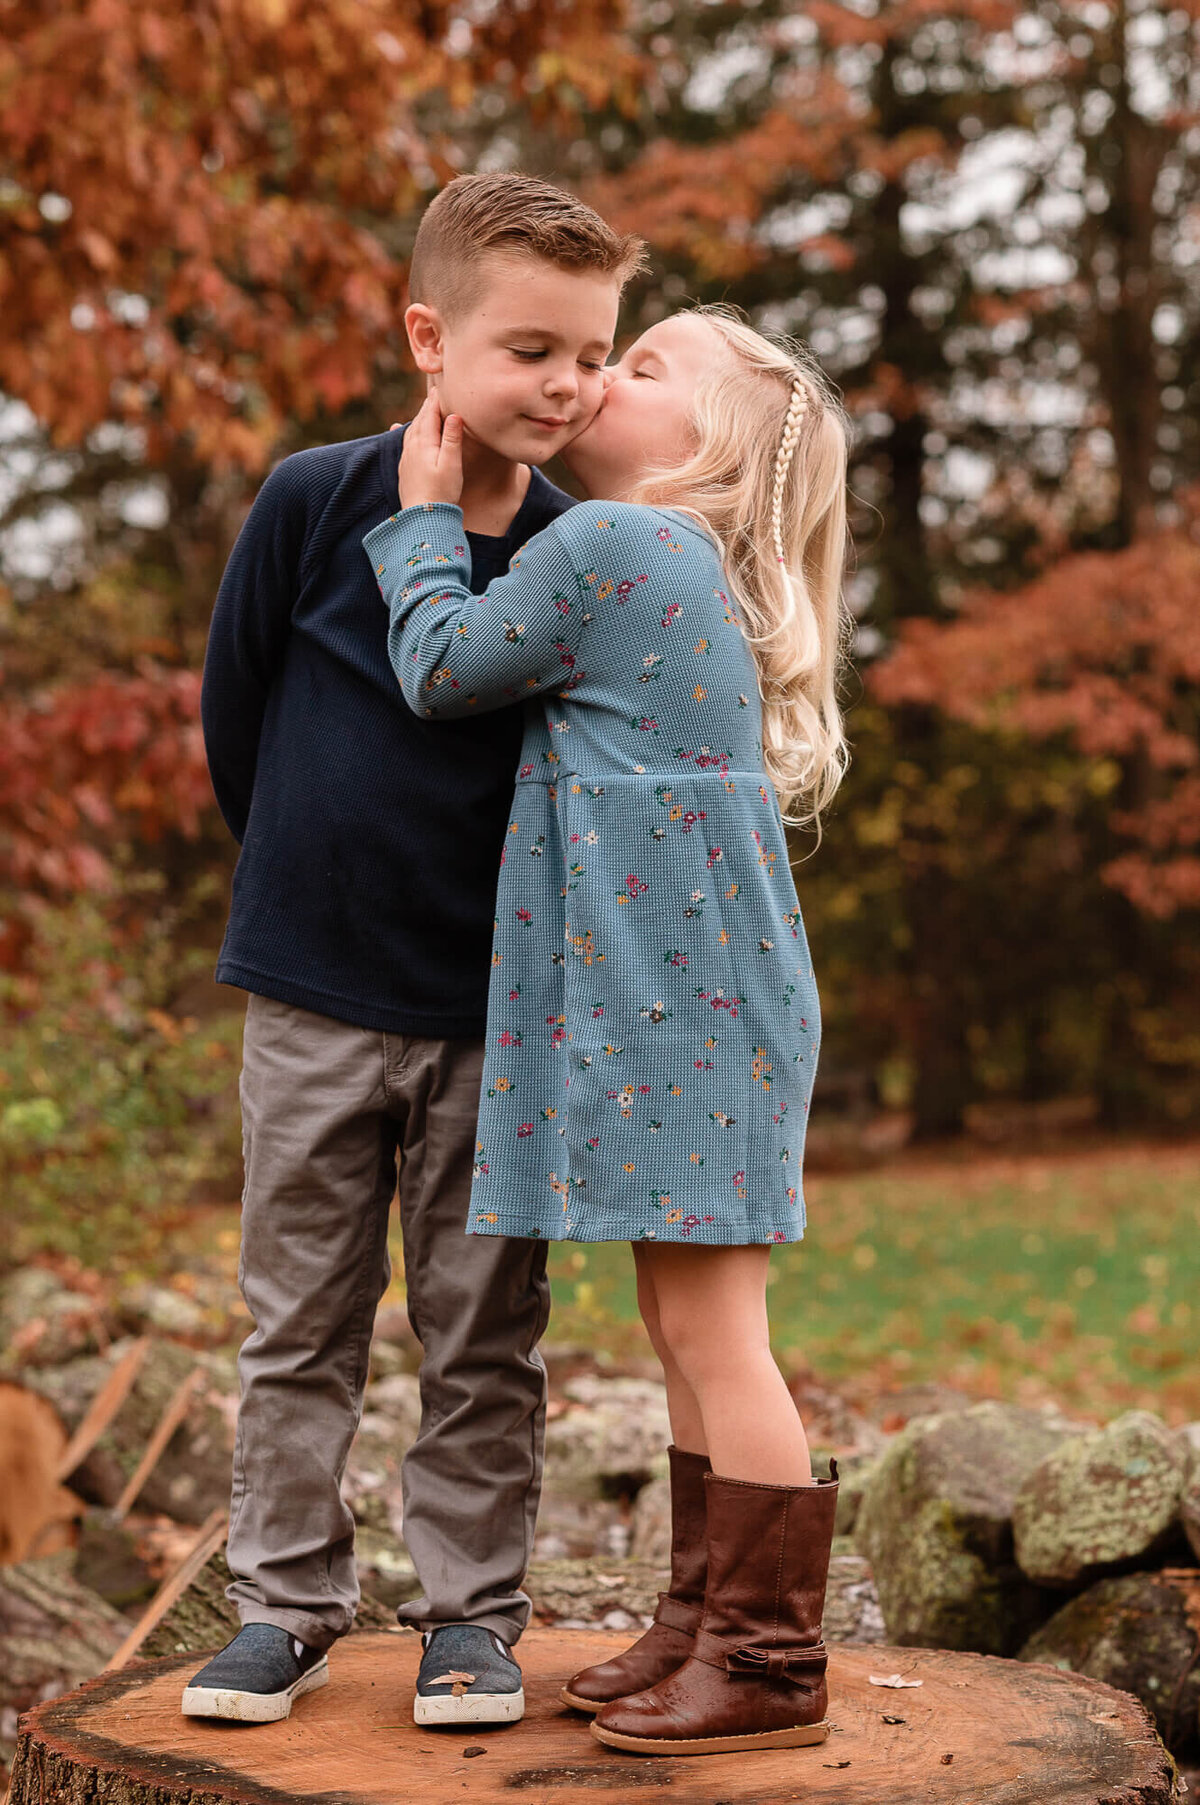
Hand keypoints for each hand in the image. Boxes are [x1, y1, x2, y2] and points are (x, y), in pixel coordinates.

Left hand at [397, 392, 463, 508]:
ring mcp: (406, 458)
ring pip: (411, 430)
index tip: (442, 387)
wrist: (422, 518)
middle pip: (420, 420)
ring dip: (418, 418)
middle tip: (434, 392)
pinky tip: (397, 428)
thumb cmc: (441, 492)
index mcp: (424, 443)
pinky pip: (404, 442)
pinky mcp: (404, 469)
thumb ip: (452, 438)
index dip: (436, 401)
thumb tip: (454, 414)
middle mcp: (412, 447)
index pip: (430, 414)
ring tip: (424, 409)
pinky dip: (405, 431)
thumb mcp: (451, 464)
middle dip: (427, 406)